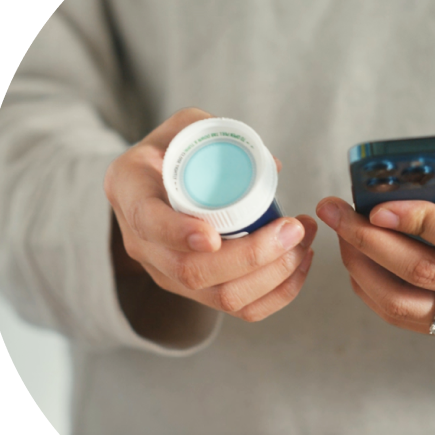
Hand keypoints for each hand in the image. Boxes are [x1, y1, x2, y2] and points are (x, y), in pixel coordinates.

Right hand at [105, 107, 316, 321]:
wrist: (156, 183)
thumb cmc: (174, 149)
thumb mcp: (186, 126)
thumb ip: (221, 134)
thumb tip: (272, 166)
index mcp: (130, 191)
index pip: (149, 222)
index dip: (178, 233)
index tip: (212, 236)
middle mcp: (141, 242)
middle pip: (192, 270)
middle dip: (253, 256)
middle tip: (294, 228)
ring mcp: (166, 272)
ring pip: (220, 296)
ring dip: (274, 275)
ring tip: (304, 242)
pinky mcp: (194, 291)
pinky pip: (239, 308)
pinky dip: (277, 294)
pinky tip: (299, 266)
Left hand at [316, 103, 434, 346]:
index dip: (419, 223)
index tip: (377, 205)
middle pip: (424, 274)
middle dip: (369, 241)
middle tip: (336, 211)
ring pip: (406, 304)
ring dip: (363, 270)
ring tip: (341, 235)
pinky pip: (408, 319)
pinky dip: (374, 293)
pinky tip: (359, 263)